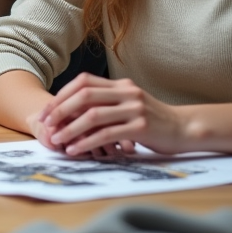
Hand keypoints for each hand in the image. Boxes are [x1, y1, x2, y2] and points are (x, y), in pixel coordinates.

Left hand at [37, 73, 183, 155]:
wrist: (185, 129)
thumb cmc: (153, 119)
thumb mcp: (129, 103)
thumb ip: (107, 102)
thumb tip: (71, 109)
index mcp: (120, 84)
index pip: (83, 82)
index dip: (61, 96)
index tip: (46, 112)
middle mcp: (126, 92)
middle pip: (83, 96)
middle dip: (60, 111)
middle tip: (46, 125)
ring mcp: (134, 109)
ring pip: (93, 116)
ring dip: (70, 129)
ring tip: (57, 141)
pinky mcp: (141, 128)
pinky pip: (107, 134)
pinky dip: (87, 142)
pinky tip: (76, 150)